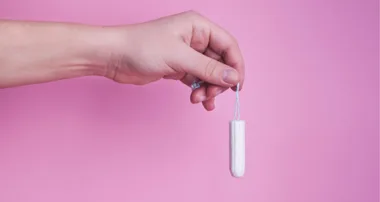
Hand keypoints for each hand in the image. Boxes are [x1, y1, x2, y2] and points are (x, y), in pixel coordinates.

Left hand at [98, 11, 244, 110]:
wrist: (113, 57)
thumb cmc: (140, 47)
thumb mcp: (179, 58)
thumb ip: (208, 69)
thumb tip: (233, 78)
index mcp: (198, 27)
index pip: (228, 45)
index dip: (236, 65)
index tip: (237, 85)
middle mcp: (195, 39)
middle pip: (221, 62)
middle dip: (219, 81)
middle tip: (210, 94)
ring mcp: (187, 54)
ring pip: (209, 73)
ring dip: (208, 88)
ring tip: (199, 99)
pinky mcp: (179, 67)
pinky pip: (197, 80)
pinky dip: (200, 90)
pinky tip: (199, 100)